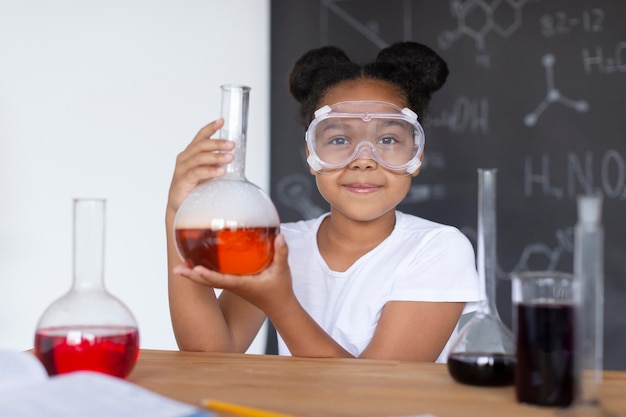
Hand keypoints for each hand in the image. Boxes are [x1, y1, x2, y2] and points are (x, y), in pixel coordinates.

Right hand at [166, 119, 235, 215]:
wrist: (180, 208)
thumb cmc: (194, 189)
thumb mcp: (207, 173)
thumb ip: (216, 164)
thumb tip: (234, 157)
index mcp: (191, 154)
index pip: (200, 137)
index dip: (210, 128)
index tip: (221, 121)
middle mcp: (185, 158)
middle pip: (201, 145)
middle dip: (218, 143)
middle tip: (232, 144)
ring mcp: (182, 169)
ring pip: (200, 157)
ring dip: (216, 156)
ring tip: (230, 158)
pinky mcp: (182, 181)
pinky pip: (197, 172)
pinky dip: (210, 171)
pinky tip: (220, 171)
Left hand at [172, 234, 295, 314]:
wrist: (280, 306)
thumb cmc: (280, 290)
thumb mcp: (283, 270)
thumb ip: (281, 253)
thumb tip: (279, 236)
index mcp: (242, 284)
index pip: (221, 280)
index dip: (208, 276)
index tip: (195, 270)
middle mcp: (234, 285)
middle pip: (208, 282)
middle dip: (192, 275)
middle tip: (177, 269)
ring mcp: (232, 286)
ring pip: (208, 280)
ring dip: (194, 274)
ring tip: (180, 266)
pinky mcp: (233, 284)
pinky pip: (214, 278)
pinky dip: (203, 273)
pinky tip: (197, 264)